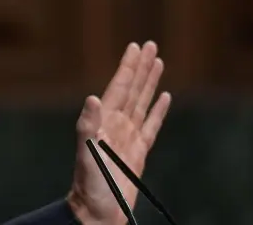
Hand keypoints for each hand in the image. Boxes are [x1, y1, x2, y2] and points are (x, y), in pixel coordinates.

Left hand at [66, 41, 170, 224]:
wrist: (98, 211)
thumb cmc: (90, 184)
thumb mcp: (86, 154)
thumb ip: (88, 126)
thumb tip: (92, 98)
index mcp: (104, 121)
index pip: (118, 87)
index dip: (127, 67)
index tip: (135, 47)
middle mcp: (116, 124)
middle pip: (132, 89)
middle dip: (141, 67)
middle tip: (150, 45)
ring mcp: (128, 136)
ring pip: (142, 102)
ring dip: (150, 82)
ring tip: (158, 62)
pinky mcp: (138, 151)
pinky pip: (152, 125)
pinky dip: (158, 110)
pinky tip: (165, 97)